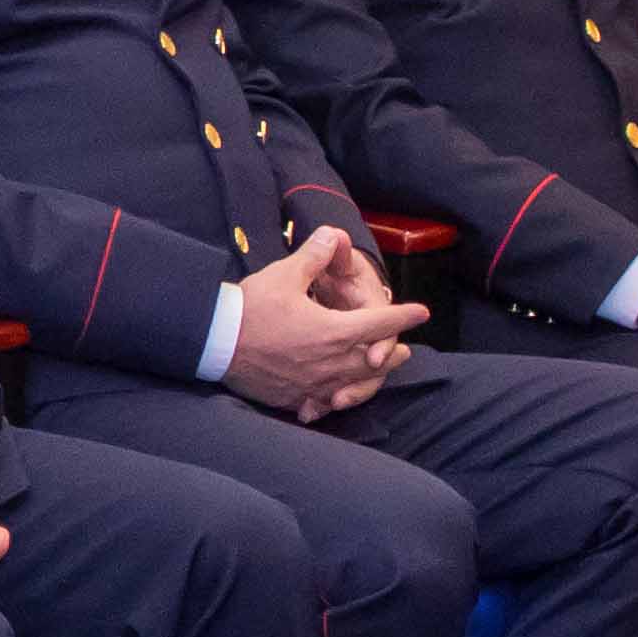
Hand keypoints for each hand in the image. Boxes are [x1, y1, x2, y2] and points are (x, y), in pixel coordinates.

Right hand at [221, 226, 427, 419]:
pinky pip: (324, 402)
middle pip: (373, 360)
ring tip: (378, 371)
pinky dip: (336, 397)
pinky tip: (335, 396)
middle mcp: (330, 362)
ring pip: (353, 384)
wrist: (215, 344)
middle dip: (391, 353)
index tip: (422, 313)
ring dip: (371, 377)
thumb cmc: (250, 308)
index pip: (379, 323)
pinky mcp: (294, 398)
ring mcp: (313, 385)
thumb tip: (332, 235)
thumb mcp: (284, 275)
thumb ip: (314, 256)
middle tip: (404, 351)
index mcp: (333, 331)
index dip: (402, 316)